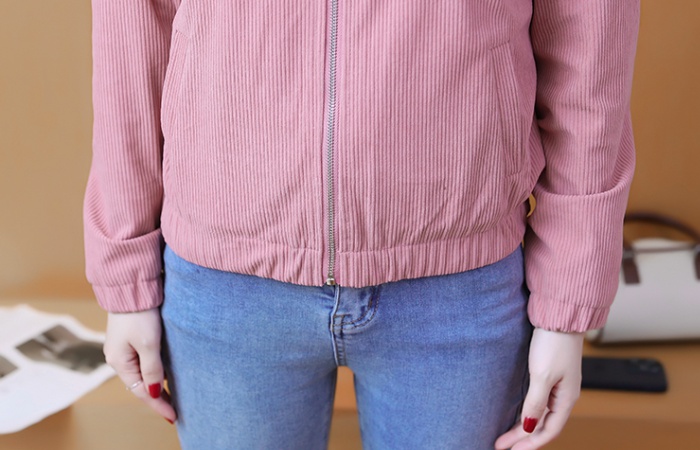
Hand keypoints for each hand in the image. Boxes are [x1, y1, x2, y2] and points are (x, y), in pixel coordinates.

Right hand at [104, 308, 176, 423]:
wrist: (131, 286)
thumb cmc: (139, 313)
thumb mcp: (149, 343)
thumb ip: (153, 368)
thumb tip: (155, 392)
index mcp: (120, 362)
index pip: (141, 391)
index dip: (158, 405)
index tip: (174, 417)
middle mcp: (119, 357)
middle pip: (141, 384)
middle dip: (158, 398)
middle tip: (176, 411)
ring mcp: (124, 348)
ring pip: (143, 373)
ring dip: (157, 384)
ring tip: (173, 397)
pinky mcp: (132, 338)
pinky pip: (144, 361)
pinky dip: (155, 371)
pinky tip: (166, 374)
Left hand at [494, 327, 583, 449]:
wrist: (559, 315)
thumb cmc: (553, 343)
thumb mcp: (542, 375)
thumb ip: (535, 403)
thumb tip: (528, 427)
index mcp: (566, 398)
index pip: (549, 430)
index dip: (531, 443)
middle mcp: (563, 395)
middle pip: (543, 424)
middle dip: (523, 438)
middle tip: (500, 446)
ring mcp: (557, 384)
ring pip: (539, 414)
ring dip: (523, 427)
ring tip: (504, 437)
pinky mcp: (549, 374)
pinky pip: (538, 401)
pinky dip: (526, 412)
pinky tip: (516, 416)